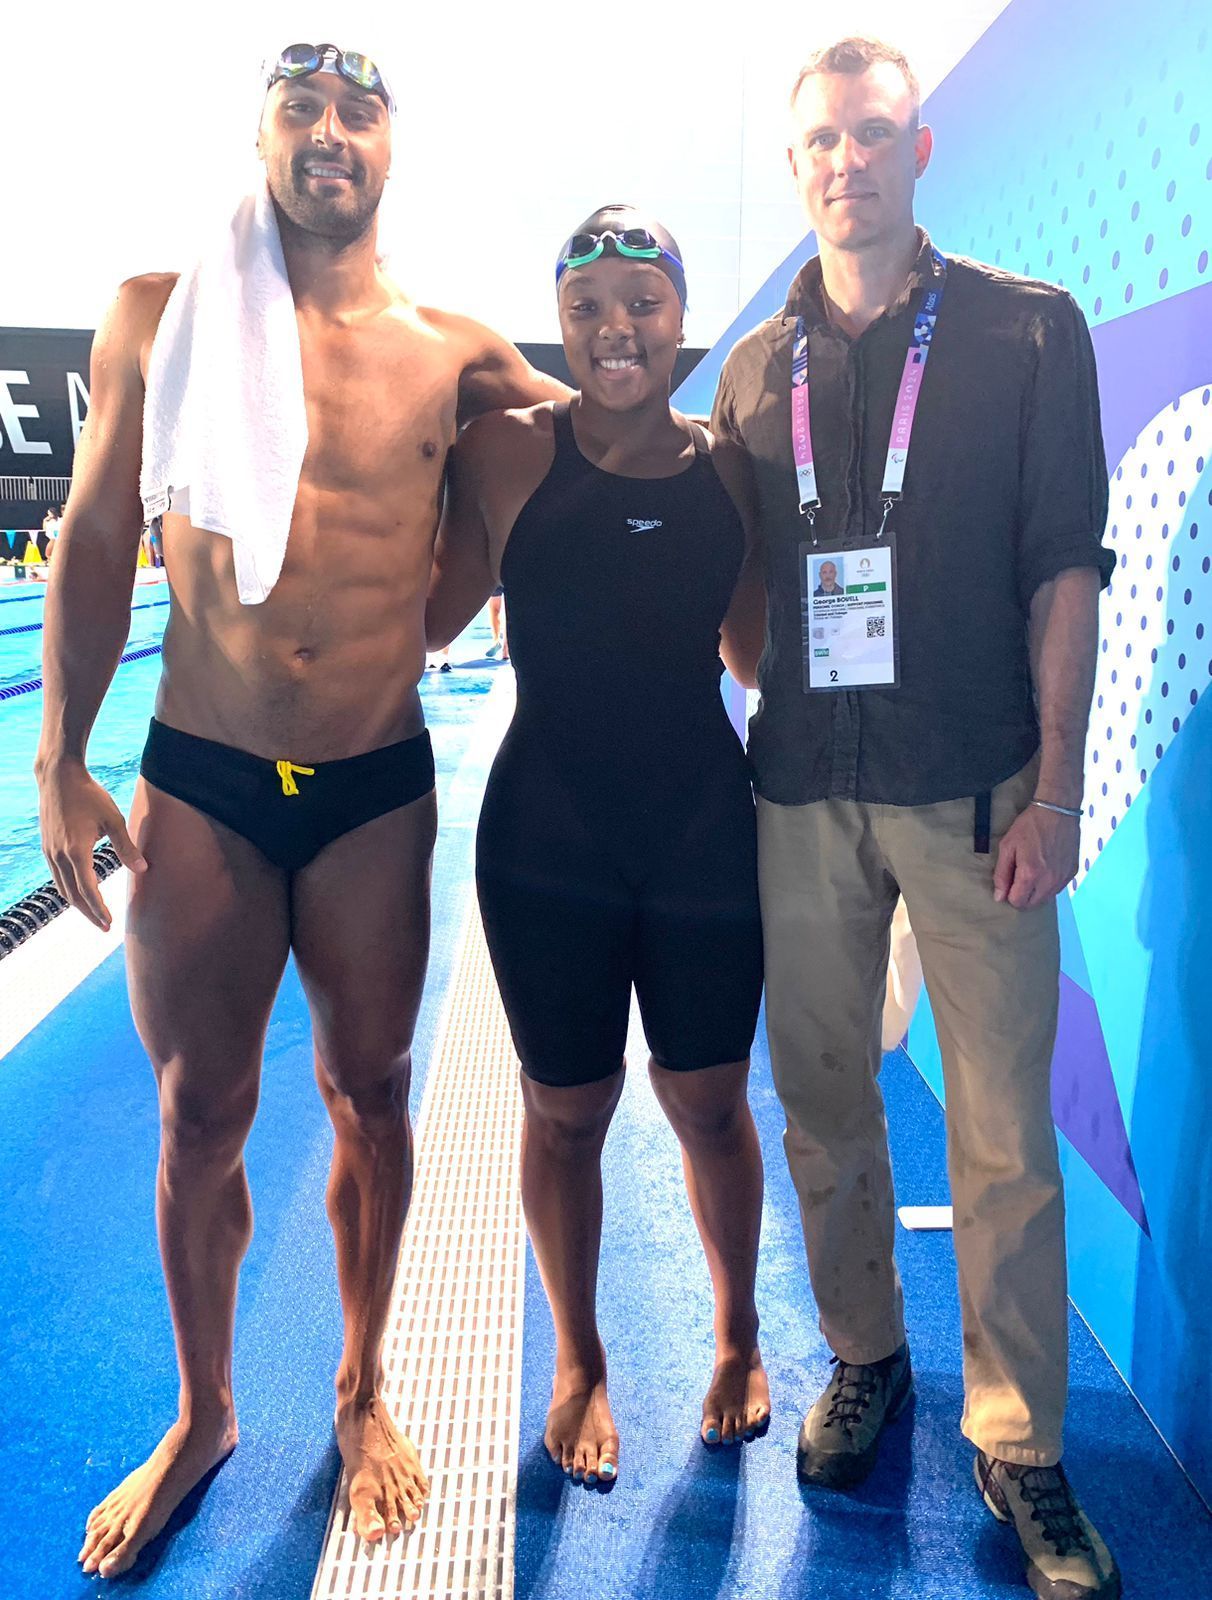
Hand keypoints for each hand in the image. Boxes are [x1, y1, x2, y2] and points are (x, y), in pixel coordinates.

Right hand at [37, 758, 146, 930]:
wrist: (58, 777)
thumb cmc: (89, 795)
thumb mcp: (113, 819)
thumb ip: (126, 846)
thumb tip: (143, 869)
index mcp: (76, 850)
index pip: (87, 889)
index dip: (99, 908)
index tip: (110, 922)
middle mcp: (58, 855)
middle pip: (72, 895)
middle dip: (88, 913)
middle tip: (104, 927)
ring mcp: (49, 851)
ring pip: (62, 887)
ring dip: (78, 904)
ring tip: (94, 915)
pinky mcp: (47, 846)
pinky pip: (56, 876)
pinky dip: (68, 889)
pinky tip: (80, 892)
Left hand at [993, 803, 1078, 909]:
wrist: (1058, 811)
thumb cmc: (1029, 826)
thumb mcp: (1007, 846)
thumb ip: (1001, 874)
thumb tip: (999, 897)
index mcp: (1031, 874)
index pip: (1018, 902)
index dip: (1009, 895)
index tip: (1008, 882)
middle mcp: (1049, 881)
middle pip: (1032, 904)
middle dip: (1022, 896)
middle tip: (1018, 878)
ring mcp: (1063, 878)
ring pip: (1046, 899)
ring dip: (1035, 892)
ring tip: (1032, 872)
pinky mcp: (1072, 873)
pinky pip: (1057, 889)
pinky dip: (1048, 885)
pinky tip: (1045, 869)